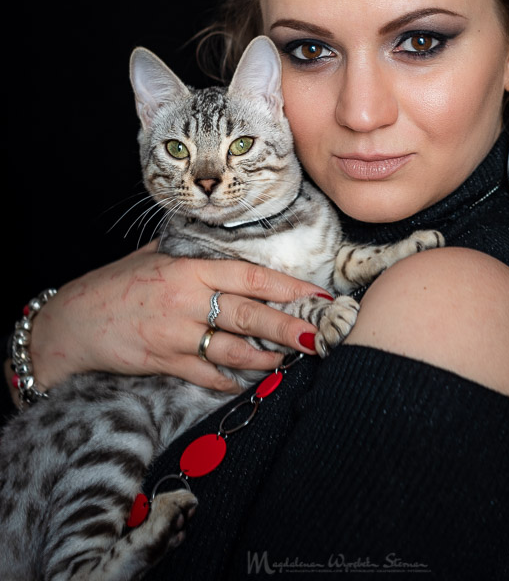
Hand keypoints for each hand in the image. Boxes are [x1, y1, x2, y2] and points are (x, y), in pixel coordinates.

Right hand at [26, 242, 329, 393]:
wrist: (71, 322)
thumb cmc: (114, 285)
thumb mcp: (154, 257)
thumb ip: (191, 252)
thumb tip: (227, 242)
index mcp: (188, 269)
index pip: (249, 275)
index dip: (287, 286)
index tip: (316, 293)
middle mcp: (186, 301)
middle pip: (250, 315)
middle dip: (290, 326)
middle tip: (321, 333)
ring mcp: (176, 335)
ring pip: (234, 349)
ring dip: (267, 357)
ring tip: (293, 356)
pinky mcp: (164, 363)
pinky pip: (207, 374)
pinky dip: (231, 379)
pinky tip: (249, 381)